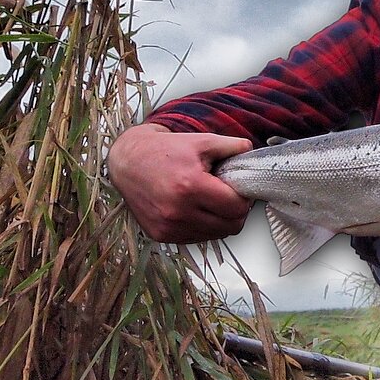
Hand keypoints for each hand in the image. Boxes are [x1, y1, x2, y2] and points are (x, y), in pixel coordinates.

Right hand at [107, 123, 253, 242]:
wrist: (128, 162)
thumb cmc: (164, 151)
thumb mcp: (201, 141)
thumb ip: (232, 146)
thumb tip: (251, 151)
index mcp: (190, 186)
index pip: (236, 208)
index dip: (244, 199)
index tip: (239, 190)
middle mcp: (177, 211)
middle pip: (230, 226)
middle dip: (236, 212)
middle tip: (230, 197)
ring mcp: (168, 226)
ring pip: (215, 235)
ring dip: (220, 221)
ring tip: (212, 202)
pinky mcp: (160, 235)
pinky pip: (195, 238)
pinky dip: (202, 227)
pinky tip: (196, 210)